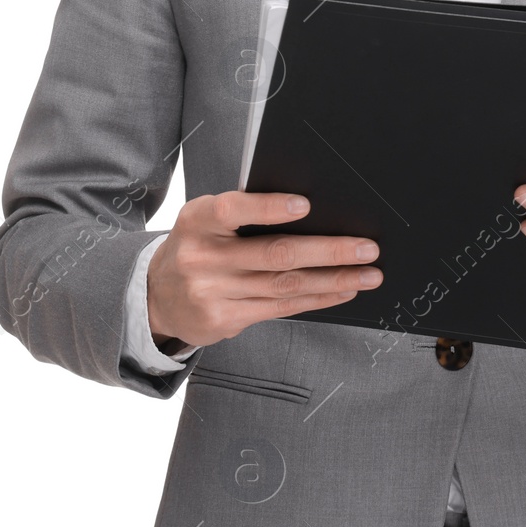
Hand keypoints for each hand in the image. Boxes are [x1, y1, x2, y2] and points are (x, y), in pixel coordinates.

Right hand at [146, 191, 382, 347]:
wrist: (157, 295)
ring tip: (368, 273)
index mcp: (197, 220)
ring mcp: (211, 293)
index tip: (306, 205)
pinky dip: (317, 299)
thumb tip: (313, 210)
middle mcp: (201, 257)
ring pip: (284, 285)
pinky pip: (280, 308)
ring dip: (333, 279)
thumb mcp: (206, 221)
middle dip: (328, 250)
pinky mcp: (223, 321)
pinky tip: (342, 290)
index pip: (231, 210)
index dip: (268, 208)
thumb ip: (244, 214)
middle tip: (367, 247)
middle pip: (274, 254)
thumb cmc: (198, 244)